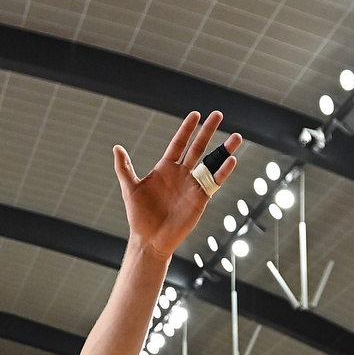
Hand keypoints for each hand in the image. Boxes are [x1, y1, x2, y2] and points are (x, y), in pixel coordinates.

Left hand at [114, 111, 240, 260]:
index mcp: (165, 168)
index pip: (179, 143)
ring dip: (223, 150)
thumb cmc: (139, 216)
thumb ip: (124, 168)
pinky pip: (214, 182)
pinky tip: (231, 160)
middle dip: (208, 131)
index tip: (195, 115)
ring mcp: (192, 185)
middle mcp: (181, 173)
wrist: (150, 240)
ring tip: (237, 137)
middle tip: (218, 114)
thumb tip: (116, 148)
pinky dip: (223, 171)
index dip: (187, 129)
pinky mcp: (200, 199)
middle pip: (198, 147)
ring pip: (211, 163)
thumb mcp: (130, 189)